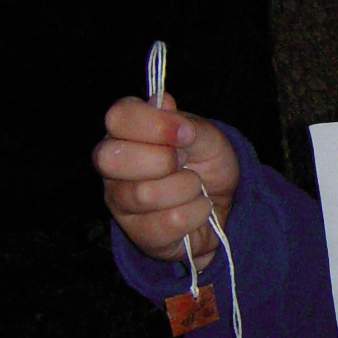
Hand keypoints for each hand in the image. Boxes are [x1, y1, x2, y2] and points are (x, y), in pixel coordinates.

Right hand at [92, 93, 239, 266]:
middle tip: (184, 162)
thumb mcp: (206, 136)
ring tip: (194, 186)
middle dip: (163, 160)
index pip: (117, 117)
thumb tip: (163, 103)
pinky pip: (169, 222)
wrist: (225, 205)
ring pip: (145, 194)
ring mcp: (120, 202)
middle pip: (111, 159)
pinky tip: (196, 209)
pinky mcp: (138, 234)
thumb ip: (184, 121)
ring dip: (187, 188)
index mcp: (125, 132)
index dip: (154, 124)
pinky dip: (196, 213)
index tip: (187, 134)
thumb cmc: (206, 163)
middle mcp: (112, 166)